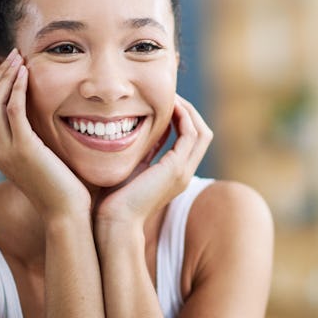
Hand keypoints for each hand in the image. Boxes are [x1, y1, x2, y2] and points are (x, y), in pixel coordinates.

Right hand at [0, 49, 90, 220]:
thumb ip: (38, 137)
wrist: (67, 214)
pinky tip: (26, 74)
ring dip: (6, 76)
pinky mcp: (23, 149)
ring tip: (19, 57)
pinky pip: (13, 110)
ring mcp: (6, 150)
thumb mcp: (45, 157)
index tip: (6, 64)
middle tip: (12, 54)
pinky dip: (17, 89)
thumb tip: (47, 116)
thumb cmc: (64, 187)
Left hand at [94, 95, 211, 230]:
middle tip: (172, 95)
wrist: (115, 222)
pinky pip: (190, 134)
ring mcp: (183, 172)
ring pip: (201, 132)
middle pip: (202, 133)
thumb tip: (143, 132)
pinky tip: (169, 106)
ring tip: (172, 96)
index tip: (167, 103)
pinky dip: (183, 117)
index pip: (191, 139)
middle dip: (190, 111)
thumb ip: (144, 153)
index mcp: (176, 174)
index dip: (183, 118)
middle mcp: (185, 173)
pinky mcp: (176, 169)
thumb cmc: (115, 200)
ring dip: (188, 110)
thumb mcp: (133, 169)